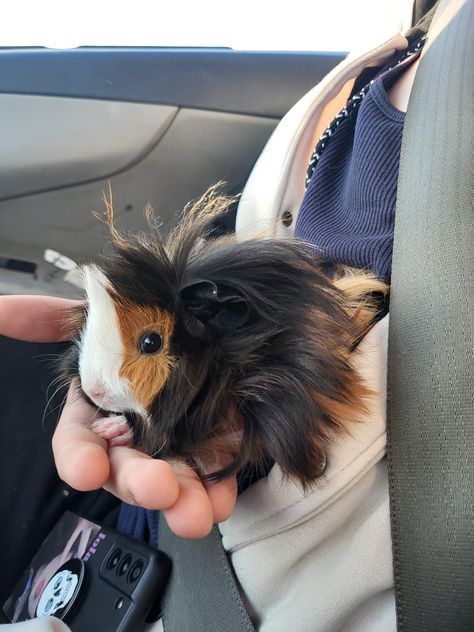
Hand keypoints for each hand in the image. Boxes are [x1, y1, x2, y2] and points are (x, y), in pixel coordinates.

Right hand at [0, 294, 237, 537]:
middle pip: (128, 468)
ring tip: (195, 513)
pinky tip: (221, 499)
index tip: (85, 470)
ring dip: (182, 499)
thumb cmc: (136, 323)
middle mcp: (132, 435)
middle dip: (139, 483)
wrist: (194, 323)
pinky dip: (216, 488)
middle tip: (156, 489)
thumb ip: (45, 319)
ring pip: (171, 479)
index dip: (79, 457)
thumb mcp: (92, 315)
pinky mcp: (211, 442)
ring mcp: (173, 443)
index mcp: (97, 412)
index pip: (78, 444)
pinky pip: (212, 471)